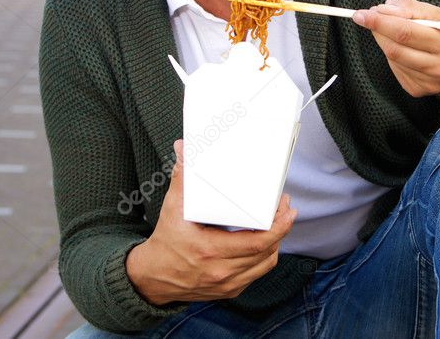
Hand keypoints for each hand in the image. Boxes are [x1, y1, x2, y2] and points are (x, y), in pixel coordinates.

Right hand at [125, 139, 296, 305]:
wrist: (152, 276)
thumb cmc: (165, 240)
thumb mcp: (172, 207)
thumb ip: (182, 178)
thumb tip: (183, 149)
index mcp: (209, 250)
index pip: (257, 242)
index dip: (278, 227)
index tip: (288, 210)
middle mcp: (220, 271)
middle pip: (266, 251)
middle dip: (282, 229)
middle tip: (287, 209)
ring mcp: (226, 284)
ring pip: (265, 263)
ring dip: (276, 243)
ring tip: (279, 224)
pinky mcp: (228, 290)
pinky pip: (256, 273)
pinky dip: (265, 257)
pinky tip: (266, 242)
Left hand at [352, 0, 439, 96]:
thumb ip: (412, 7)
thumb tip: (384, 8)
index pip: (405, 32)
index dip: (380, 22)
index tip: (362, 14)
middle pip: (395, 48)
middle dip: (377, 30)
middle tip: (368, 18)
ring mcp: (430, 83)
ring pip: (393, 59)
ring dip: (384, 41)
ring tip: (389, 30)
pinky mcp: (420, 91)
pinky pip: (397, 69)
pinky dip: (393, 55)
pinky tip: (404, 49)